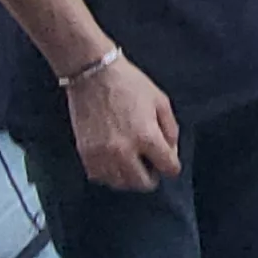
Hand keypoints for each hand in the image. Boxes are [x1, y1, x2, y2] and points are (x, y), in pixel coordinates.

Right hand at [68, 53, 182, 189]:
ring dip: (130, 177)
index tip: (167, 160)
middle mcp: (124, 151)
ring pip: (121, 184)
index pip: (169, 168)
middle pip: (144, 184)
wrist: (92, 73)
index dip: (171, 165)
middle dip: (152, 176)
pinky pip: (100, 177)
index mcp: (147, 137)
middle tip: (149, 164)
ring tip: (131, 161)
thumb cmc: (128, 83)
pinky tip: (114, 160)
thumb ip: (171, 130)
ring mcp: (103, 155)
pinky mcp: (86, 154)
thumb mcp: (160, 101)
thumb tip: (171, 152)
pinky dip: (110, 174)